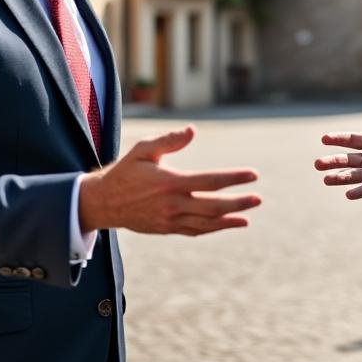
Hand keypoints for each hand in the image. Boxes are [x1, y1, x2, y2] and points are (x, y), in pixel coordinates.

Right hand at [79, 126, 259, 234]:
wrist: (103, 203)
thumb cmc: (125, 172)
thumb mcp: (143, 150)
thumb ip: (169, 140)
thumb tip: (193, 131)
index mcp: (170, 182)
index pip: (210, 181)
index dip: (233, 178)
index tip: (253, 175)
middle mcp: (173, 204)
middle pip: (213, 206)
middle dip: (238, 203)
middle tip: (258, 199)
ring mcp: (170, 220)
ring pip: (206, 223)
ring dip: (229, 220)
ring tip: (248, 217)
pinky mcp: (167, 229)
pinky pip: (195, 231)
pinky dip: (213, 229)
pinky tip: (228, 224)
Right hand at [315, 98, 361, 199]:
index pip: (352, 140)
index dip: (339, 139)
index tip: (324, 138)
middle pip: (348, 159)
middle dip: (333, 161)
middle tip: (317, 164)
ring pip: (353, 175)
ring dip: (339, 177)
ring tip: (326, 179)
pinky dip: (358, 191)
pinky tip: (348, 193)